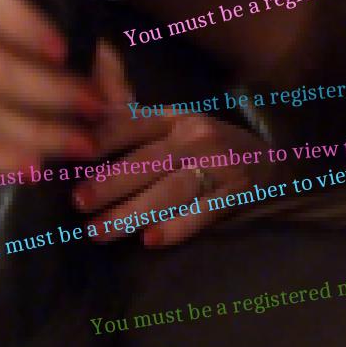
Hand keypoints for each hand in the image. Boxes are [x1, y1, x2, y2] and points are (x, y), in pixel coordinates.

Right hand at [0, 0, 130, 172]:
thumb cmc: (23, 44)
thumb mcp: (62, 37)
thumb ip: (96, 61)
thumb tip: (119, 99)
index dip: (26, 29)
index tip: (65, 52)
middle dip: (48, 94)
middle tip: (94, 111)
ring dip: (34, 135)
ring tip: (79, 148)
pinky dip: (1, 160)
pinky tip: (36, 169)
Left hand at [72, 108, 272, 247]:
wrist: (271, 162)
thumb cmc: (208, 146)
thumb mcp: (174, 125)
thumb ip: (131, 122)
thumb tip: (87, 106)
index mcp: (176, 118)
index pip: (135, 124)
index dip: (104, 138)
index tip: (74, 153)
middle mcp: (197, 137)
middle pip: (148, 161)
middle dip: (110, 183)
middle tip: (78, 201)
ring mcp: (219, 165)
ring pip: (171, 190)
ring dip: (132, 212)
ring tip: (99, 231)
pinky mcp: (236, 193)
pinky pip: (203, 213)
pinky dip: (177, 227)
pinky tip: (150, 240)